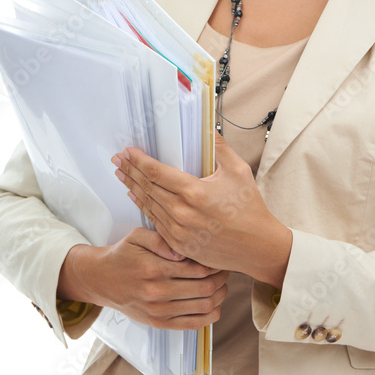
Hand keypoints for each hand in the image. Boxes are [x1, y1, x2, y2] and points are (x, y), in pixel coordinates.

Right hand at [58, 228, 228, 329]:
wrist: (102, 280)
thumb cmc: (124, 256)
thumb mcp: (137, 237)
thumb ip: (161, 239)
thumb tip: (183, 250)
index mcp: (154, 268)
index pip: (198, 268)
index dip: (215, 264)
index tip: (219, 258)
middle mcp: (157, 292)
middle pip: (205, 288)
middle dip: (221, 278)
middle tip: (225, 270)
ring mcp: (158, 311)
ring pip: (204, 306)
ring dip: (219, 296)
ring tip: (220, 285)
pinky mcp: (159, 323)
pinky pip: (194, 324)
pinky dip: (210, 315)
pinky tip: (213, 303)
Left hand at [111, 132, 292, 286]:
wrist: (257, 247)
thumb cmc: (250, 209)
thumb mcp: (239, 171)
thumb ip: (220, 148)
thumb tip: (207, 127)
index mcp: (195, 192)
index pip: (157, 172)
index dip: (139, 160)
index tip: (129, 151)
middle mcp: (182, 213)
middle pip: (147, 187)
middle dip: (130, 171)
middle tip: (117, 159)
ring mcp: (179, 232)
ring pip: (148, 205)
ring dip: (133, 188)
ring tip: (121, 175)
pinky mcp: (179, 245)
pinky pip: (155, 223)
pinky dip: (143, 208)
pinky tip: (136, 198)